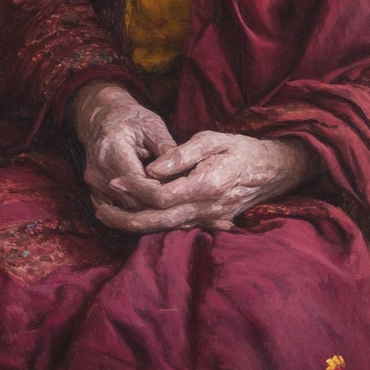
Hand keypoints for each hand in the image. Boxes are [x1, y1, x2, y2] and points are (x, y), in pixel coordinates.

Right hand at [70, 82, 175, 212]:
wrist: (104, 118)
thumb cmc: (132, 119)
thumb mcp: (153, 126)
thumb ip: (166, 149)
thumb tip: (182, 173)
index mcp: (112, 149)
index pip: (137, 181)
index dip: (160, 190)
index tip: (179, 190)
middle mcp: (98, 170)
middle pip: (131, 200)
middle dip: (156, 202)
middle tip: (177, 197)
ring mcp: (93, 182)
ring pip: (125, 208)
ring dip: (146, 206)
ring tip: (166, 197)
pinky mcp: (94, 190)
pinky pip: (117, 208)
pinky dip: (135, 206)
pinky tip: (149, 199)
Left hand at [94, 130, 317, 234]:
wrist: (273, 171)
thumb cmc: (242, 149)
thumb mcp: (213, 139)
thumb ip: (182, 154)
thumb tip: (152, 168)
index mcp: (205, 185)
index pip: (161, 196)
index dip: (134, 188)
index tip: (113, 178)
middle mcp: (204, 209)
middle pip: (156, 222)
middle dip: (123, 218)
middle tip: (97, 209)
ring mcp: (207, 221)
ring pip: (163, 230)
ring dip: (133, 224)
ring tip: (106, 212)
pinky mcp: (207, 224)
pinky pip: (175, 229)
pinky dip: (151, 225)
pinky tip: (133, 216)